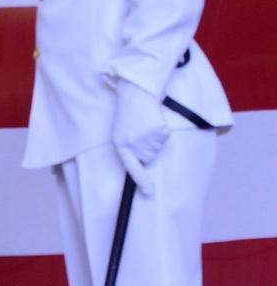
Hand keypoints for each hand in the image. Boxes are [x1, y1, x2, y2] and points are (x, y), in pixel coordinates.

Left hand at [112, 79, 169, 194]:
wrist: (135, 93)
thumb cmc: (129, 113)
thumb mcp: (121, 133)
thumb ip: (129, 148)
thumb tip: (142, 163)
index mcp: (121, 146)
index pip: (132, 168)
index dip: (141, 180)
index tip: (149, 192)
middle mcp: (133, 145)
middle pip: (149, 158)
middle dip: (149, 148)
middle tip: (141, 131)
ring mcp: (145, 139)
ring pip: (158, 147)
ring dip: (155, 137)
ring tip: (146, 123)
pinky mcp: (157, 131)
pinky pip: (165, 136)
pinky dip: (162, 129)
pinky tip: (153, 119)